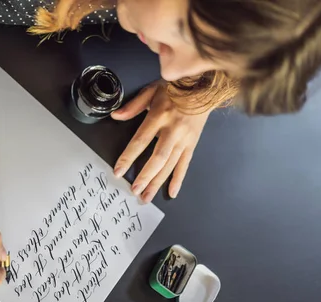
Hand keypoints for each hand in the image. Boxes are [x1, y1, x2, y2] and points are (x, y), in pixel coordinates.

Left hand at [111, 82, 210, 202]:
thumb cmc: (175, 87)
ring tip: (146, 196)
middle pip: (158, 158)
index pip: (140, 141)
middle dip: (145, 176)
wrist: (205, 86)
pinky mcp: (193, 143)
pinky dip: (178, 179)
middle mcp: (172, 130)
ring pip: (170, 164)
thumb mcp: (151, 90)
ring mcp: (184, 139)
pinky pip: (185, 164)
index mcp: (159, 116)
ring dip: (158, 182)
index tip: (119, 171)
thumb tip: (115, 116)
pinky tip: (171, 192)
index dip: (128, 157)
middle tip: (135, 191)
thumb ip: (133, 106)